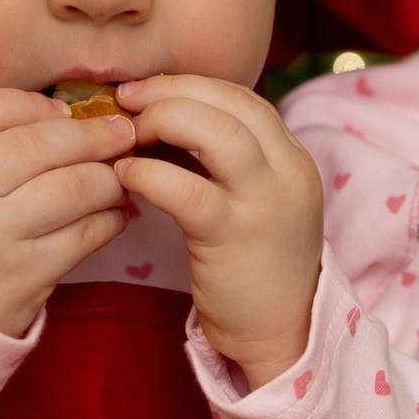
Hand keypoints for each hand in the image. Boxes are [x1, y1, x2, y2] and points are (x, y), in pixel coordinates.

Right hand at [0, 89, 135, 336]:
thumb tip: (66, 115)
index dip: (35, 105)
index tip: (63, 112)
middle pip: (38, 144)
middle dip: (91, 134)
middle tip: (120, 132)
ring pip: (72, 186)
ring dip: (108, 177)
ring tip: (117, 176)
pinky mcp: (27, 277)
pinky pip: (87, 234)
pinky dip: (110, 218)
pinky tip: (112, 214)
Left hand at [114, 75, 322, 387]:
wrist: (283, 332)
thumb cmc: (255, 265)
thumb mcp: (254, 200)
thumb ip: (225, 161)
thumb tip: (162, 119)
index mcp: (292, 158)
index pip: (243, 97)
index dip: (191, 86)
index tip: (148, 90)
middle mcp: (288, 172)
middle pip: (231, 104)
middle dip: (172, 93)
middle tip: (127, 102)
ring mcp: (265, 203)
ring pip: (217, 134)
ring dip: (163, 120)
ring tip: (126, 136)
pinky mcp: (235, 237)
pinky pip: (187, 189)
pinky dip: (149, 173)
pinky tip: (125, 176)